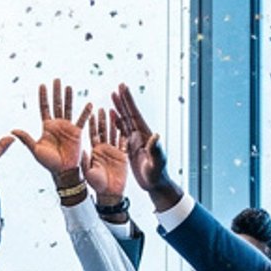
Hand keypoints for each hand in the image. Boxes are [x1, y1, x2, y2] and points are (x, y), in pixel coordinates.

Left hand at [10, 79, 93, 181]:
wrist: (62, 171)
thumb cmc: (48, 162)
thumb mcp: (35, 149)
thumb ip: (26, 138)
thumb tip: (12, 130)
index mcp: (46, 127)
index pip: (44, 107)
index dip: (43, 97)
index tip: (42, 85)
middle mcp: (57, 125)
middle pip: (56, 104)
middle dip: (56, 92)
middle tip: (57, 79)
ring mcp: (68, 127)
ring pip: (68, 109)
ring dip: (69, 98)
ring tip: (69, 87)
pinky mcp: (77, 133)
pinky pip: (82, 121)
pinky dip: (86, 113)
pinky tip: (89, 104)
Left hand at [84, 110, 130, 208]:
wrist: (110, 194)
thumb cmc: (98, 186)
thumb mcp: (90, 173)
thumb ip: (87, 162)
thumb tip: (83, 152)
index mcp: (95, 152)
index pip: (94, 133)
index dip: (93, 122)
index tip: (92, 110)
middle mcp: (103, 149)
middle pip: (103, 130)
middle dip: (103, 118)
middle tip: (103, 106)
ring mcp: (113, 151)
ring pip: (113, 133)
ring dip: (113, 122)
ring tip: (113, 110)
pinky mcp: (123, 156)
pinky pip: (124, 143)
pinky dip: (124, 133)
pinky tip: (126, 124)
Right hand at [111, 83, 175, 203]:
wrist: (154, 184)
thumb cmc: (156, 175)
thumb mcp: (157, 163)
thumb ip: (156, 149)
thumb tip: (156, 135)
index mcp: (145, 135)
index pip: (134, 115)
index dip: (128, 101)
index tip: (123, 88)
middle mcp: (140, 135)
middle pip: (129, 114)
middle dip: (123, 100)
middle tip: (118, 86)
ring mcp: (135, 140)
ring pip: (125, 120)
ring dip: (119, 108)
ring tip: (113, 95)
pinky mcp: (130, 147)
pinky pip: (122, 131)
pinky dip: (117, 121)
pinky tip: (113, 115)